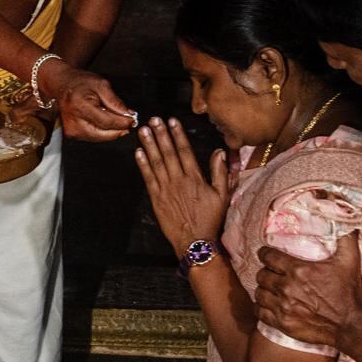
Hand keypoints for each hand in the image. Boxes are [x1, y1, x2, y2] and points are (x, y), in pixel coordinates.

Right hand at [40, 60, 136, 141]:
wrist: (62, 85)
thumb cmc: (81, 82)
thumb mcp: (102, 85)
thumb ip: (116, 102)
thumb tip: (129, 116)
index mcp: (80, 106)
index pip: (106, 121)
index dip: (122, 123)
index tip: (133, 120)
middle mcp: (73, 120)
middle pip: (103, 133)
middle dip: (119, 130)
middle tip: (130, 124)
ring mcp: (71, 129)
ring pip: (99, 137)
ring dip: (112, 132)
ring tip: (120, 123)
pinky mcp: (71, 134)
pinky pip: (93, 137)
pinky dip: (103, 132)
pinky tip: (107, 124)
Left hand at [134, 117, 227, 258]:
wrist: (195, 242)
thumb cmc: (210, 219)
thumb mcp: (222, 195)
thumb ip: (220, 173)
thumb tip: (219, 152)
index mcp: (195, 178)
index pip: (185, 151)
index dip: (177, 134)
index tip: (172, 121)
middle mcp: (179, 180)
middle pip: (168, 153)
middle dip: (161, 134)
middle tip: (153, 119)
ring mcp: (166, 189)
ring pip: (156, 162)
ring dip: (149, 145)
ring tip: (143, 130)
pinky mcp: (156, 198)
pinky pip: (148, 178)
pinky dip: (142, 164)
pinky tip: (138, 152)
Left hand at [252, 233, 361, 347]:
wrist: (352, 324)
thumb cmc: (349, 291)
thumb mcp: (350, 259)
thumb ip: (345, 235)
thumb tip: (347, 211)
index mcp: (298, 270)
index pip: (268, 256)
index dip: (265, 253)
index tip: (267, 254)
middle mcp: (287, 288)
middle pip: (261, 275)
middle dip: (265, 271)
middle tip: (272, 272)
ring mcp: (283, 307)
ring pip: (259, 293)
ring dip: (263, 289)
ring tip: (269, 288)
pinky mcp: (283, 324)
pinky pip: (260, 313)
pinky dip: (261, 308)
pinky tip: (268, 305)